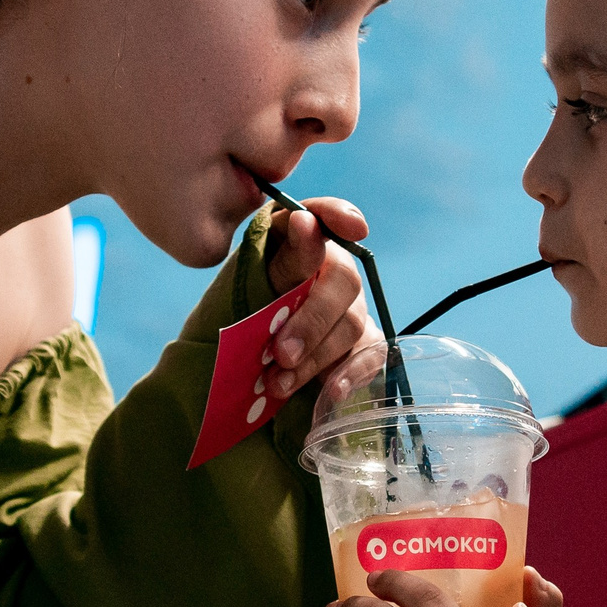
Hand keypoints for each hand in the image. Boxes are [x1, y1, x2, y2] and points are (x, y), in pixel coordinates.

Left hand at [259, 198, 372, 402]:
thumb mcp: (251, 283)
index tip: (353, 228)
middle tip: (281, 352)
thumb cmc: (243, 309)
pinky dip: (349, 374)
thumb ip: (284, 259)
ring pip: (351, 325)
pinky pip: (367, 356)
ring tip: (278, 382)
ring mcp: (350, 305)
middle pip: (343, 281)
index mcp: (299, 237)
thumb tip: (307, 223)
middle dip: (312, 319)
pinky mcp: (360, 342)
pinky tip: (331, 392)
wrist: (239, 358)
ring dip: (316, 356)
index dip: (340, 215)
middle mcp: (333, 266)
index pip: (325, 214)